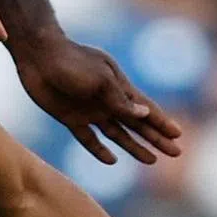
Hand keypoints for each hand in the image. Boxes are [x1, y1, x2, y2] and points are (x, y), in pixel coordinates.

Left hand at [13, 35, 181, 164]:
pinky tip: (112, 160)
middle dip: (156, 138)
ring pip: (117, 134)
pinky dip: (100, 150)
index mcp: (118, 87)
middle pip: (137, 124)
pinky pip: (88, 139)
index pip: (146, 108)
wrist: (38, 56)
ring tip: (151, 160)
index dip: (162, 122)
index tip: (178, 134)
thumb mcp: (100, 80)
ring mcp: (89, 110)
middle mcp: (107, 101)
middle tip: (176, 152)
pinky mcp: (70, 118)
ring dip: (134, 146)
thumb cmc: (72, 62)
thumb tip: (145, 115)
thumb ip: (120, 100)